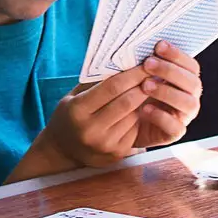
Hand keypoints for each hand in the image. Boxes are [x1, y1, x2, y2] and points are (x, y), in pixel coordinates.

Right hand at [27, 65, 151, 172]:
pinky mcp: (117, 153)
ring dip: (142, 102)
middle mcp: (91, 129)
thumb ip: (96, 82)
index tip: (144, 65)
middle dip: (143, 86)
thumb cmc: (71, 115)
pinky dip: (138, 117)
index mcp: (78, 110)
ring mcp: (105, 144)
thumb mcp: (75, 96)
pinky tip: (137, 110)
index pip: (112, 87)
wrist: (63, 149)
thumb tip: (124, 64)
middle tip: (153, 74)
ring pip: (134, 116)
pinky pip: (134, 129)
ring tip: (147, 90)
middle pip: (127, 101)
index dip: (131, 74)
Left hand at [136, 41, 202, 147]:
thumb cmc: (136, 92)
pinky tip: (145, 109)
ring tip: (145, 85)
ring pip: (189, 104)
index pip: (192, 66)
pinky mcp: (174, 133)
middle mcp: (190, 98)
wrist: (126, 122)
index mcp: (186, 81)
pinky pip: (175, 127)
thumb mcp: (141, 76)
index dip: (178, 55)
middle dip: (170, 71)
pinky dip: (161, 116)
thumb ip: (148, 63)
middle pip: (193, 83)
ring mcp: (184, 116)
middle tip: (147, 64)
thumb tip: (141, 43)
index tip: (158, 46)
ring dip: (167, 92)